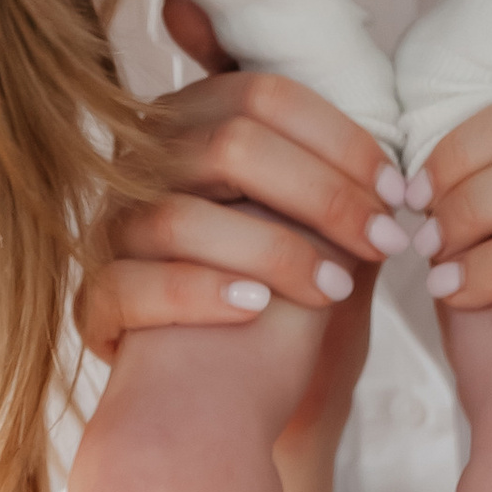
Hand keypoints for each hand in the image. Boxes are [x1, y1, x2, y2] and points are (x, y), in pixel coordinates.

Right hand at [74, 0, 398, 358]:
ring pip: (181, 217)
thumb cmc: (279, 293)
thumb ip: (331, 162)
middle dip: (323, 194)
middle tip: (387, 242)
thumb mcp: (309, 220)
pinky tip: (256, 310)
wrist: (224, 397)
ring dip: (274, 251)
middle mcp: (141, 163)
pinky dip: (199, 293)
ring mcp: (110, 231)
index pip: (264, 94)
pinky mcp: (95, 300)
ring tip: (338, 290)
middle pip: (230, 146)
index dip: (338, 139)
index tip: (396, 191)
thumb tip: (385, 97)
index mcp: (192, 122)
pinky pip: (132, 286)